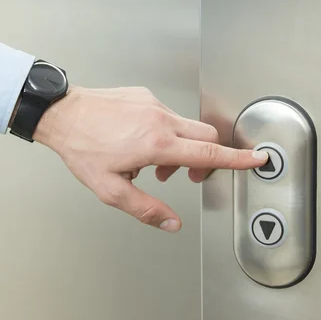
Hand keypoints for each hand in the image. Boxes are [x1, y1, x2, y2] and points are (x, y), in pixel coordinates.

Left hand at [33, 86, 267, 231]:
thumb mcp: (110, 189)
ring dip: (180, 147)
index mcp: (156, 144)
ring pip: (185, 126)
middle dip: (206, 158)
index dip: (237, 159)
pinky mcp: (143, 95)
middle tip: (188, 175)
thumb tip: (171, 224)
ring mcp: (152, 104)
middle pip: (206, 136)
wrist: (62, 113)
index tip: (258, 159)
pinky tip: (138, 141)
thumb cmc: (82, 148)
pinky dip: (163, 131)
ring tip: (153, 163)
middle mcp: (160, 120)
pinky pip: (165, 114)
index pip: (209, 153)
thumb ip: (145, 209)